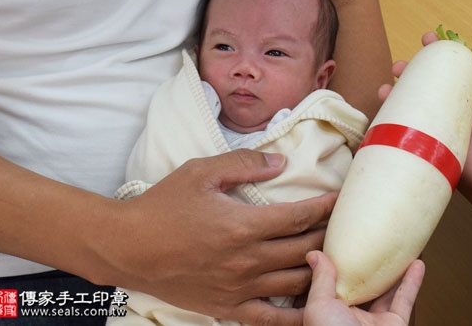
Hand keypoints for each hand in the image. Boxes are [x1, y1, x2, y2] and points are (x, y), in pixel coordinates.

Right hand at [104, 149, 336, 325]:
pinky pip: (270, 318)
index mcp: (243, 225)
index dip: (326, 207)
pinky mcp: (227, 307)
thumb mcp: (200, 172)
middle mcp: (247, 260)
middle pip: (304, 248)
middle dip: (329, 234)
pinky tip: (312, 309)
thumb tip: (281, 162)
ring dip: (320, 269)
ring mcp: (239, 288)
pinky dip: (295, 316)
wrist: (128, 248)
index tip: (341, 200)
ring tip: (332, 256)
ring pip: (295, 282)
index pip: (299, 217)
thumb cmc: (162, 206)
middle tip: (343, 224)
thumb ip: (244, 163)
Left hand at [304, 251, 423, 325]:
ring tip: (396, 248)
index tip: (338, 241)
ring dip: (393, 269)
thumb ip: (321, 280)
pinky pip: (404, 300)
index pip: (331, 283)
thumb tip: (314, 254)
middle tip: (370, 242)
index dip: (335, 263)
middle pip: (360, 285)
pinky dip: (412, 282)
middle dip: (365, 266)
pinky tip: (418, 264)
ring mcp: (373, 322)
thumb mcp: (319, 306)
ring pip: (385, 290)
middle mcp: (350, 316)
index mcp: (328, 312)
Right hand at [379, 33, 471, 205]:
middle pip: (430, 88)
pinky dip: (401, 130)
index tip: (426, 39)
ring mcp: (450, 131)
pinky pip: (419, 139)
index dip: (440, 53)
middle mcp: (461, 110)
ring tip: (384, 91)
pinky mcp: (443, 151)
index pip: (454, 68)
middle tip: (397, 67)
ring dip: (400, 100)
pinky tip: (388, 121)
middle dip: (412, 75)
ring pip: (420, 112)